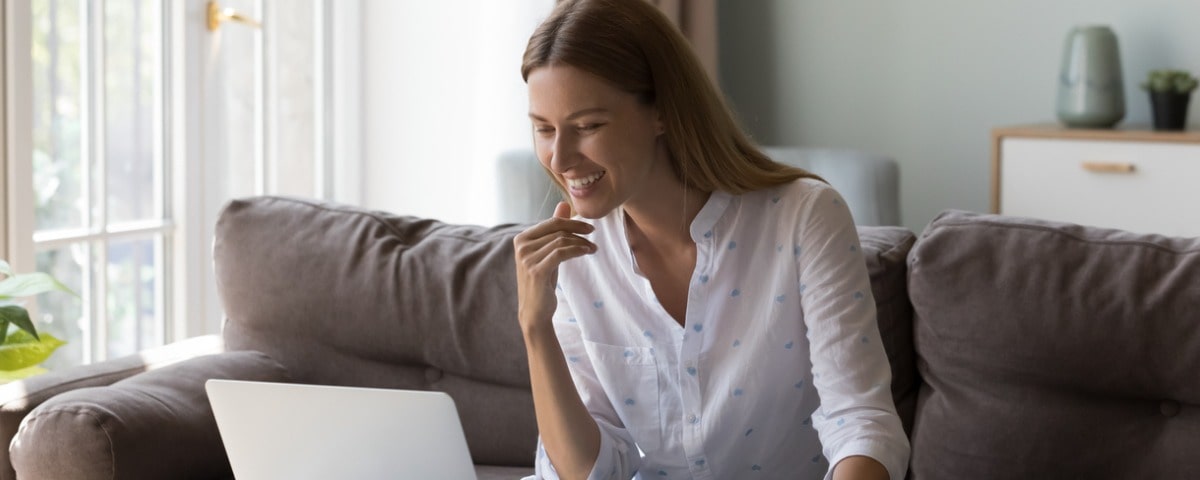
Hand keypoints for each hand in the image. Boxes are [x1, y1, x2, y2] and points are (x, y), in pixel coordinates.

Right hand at [513, 202, 596, 331]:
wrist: (535, 311)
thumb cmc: (542, 281)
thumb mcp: (548, 252)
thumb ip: (553, 229)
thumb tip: (563, 204)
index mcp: (521, 238)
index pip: (552, 223)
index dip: (572, 223)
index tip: (589, 228)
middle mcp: (521, 246)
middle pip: (557, 231)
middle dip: (579, 233)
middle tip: (594, 239)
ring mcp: (526, 258)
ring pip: (561, 241)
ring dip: (581, 243)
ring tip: (592, 249)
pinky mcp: (536, 270)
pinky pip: (561, 253)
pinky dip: (577, 250)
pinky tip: (586, 252)